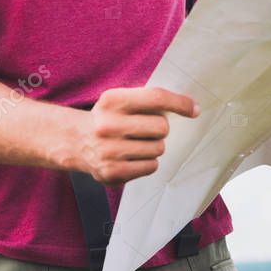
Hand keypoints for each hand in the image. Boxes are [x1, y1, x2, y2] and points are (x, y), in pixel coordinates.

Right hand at [73, 86, 199, 184]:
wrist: (75, 141)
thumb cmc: (108, 117)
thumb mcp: (120, 99)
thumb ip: (148, 100)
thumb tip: (190, 108)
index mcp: (112, 100)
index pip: (156, 98)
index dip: (180, 103)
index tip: (195, 109)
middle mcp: (108, 125)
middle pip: (161, 127)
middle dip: (160, 129)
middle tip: (146, 129)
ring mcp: (109, 151)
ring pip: (158, 149)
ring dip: (154, 146)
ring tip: (136, 143)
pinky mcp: (111, 172)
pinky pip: (151, 166)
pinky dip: (148, 162)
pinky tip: (132, 156)